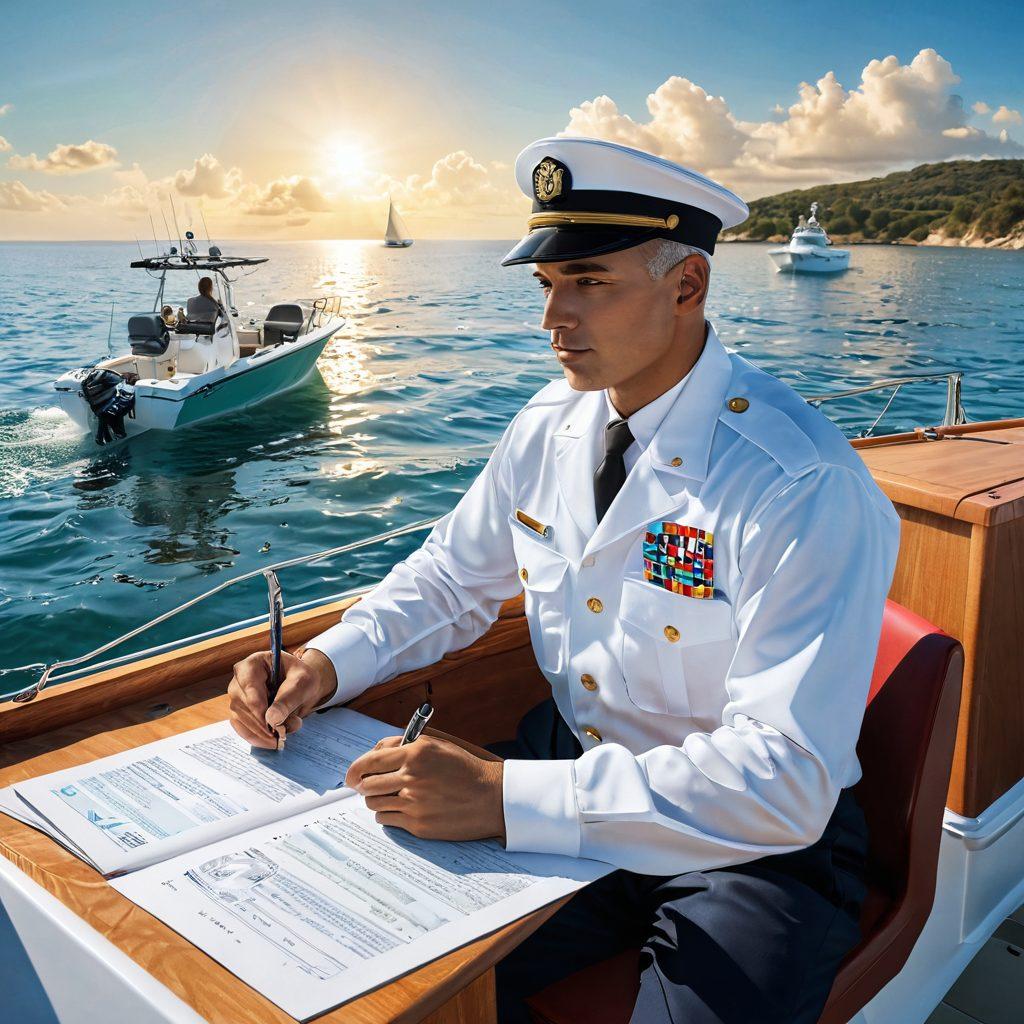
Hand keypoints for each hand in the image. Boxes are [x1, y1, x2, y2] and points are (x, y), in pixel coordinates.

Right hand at [227, 648, 337, 748]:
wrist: (301, 687)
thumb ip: (289, 698)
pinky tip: (271, 742)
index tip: (274, 724)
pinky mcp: (239, 712)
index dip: (260, 707)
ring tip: (286, 732)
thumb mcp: (303, 683)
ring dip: (263, 732)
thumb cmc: (301, 678)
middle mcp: (240, 679)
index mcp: (254, 663)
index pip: (249, 686)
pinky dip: (256, 738)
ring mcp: (237, 696)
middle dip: (264, 723)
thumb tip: (271, 719)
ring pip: (241, 719)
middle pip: (244, 705)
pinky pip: (241, 728)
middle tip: (285, 731)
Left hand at [346, 734, 505, 842]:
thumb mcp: (437, 746)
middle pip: (367, 784)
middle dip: (364, 786)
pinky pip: (387, 820)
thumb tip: (374, 753)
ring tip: (390, 797)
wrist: (491, 798)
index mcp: (416, 752)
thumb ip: (404, 745)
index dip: (355, 769)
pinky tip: (401, 809)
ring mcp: (414, 802)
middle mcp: (412, 775)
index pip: (370, 760)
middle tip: (368, 787)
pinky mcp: (418, 824)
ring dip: (377, 800)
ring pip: (374, 803)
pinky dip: (388, 815)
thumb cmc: (465, 769)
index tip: (350, 775)